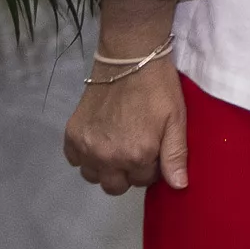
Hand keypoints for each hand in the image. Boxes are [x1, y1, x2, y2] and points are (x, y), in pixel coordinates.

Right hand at [63, 0, 187, 195]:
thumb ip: (175, 156)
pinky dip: (85, 156)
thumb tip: (178, 188)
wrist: (130, 60)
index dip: (151, 167)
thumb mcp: (176, 121)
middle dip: (127, 173)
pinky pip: (74, 160)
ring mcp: (86, 147)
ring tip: (117, 146)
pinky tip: (99, 140)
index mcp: (136, 156)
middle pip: (115, 186)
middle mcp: (108, 157)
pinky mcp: (71, 134)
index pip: (143, 181)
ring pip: (93, 176)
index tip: (153, 149)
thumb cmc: (159, 90)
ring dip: (105, 168)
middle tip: (135, 149)